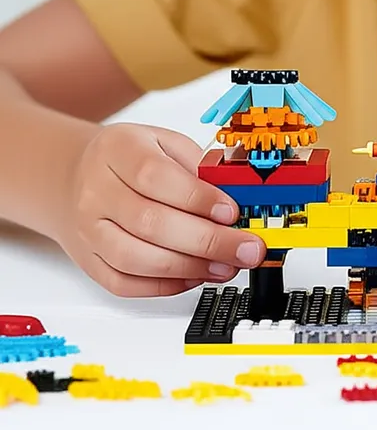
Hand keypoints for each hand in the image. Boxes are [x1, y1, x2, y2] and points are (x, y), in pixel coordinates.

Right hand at [57, 123, 264, 296]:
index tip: (232, 213)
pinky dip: (164, 286)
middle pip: (150, 223)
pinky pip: (124, 284)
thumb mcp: (166, 142)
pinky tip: (194, 277)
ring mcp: (88, 229)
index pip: (156, 177)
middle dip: (208, 241)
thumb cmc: (132, 158)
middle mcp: (97, 191)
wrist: (78, 175)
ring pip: (136, 259)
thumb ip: (200, 165)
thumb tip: (239, 195)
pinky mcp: (89, 261)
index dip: (198, 199)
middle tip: (245, 249)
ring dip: (189, 268)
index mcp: (119, 150)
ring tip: (226, 266)